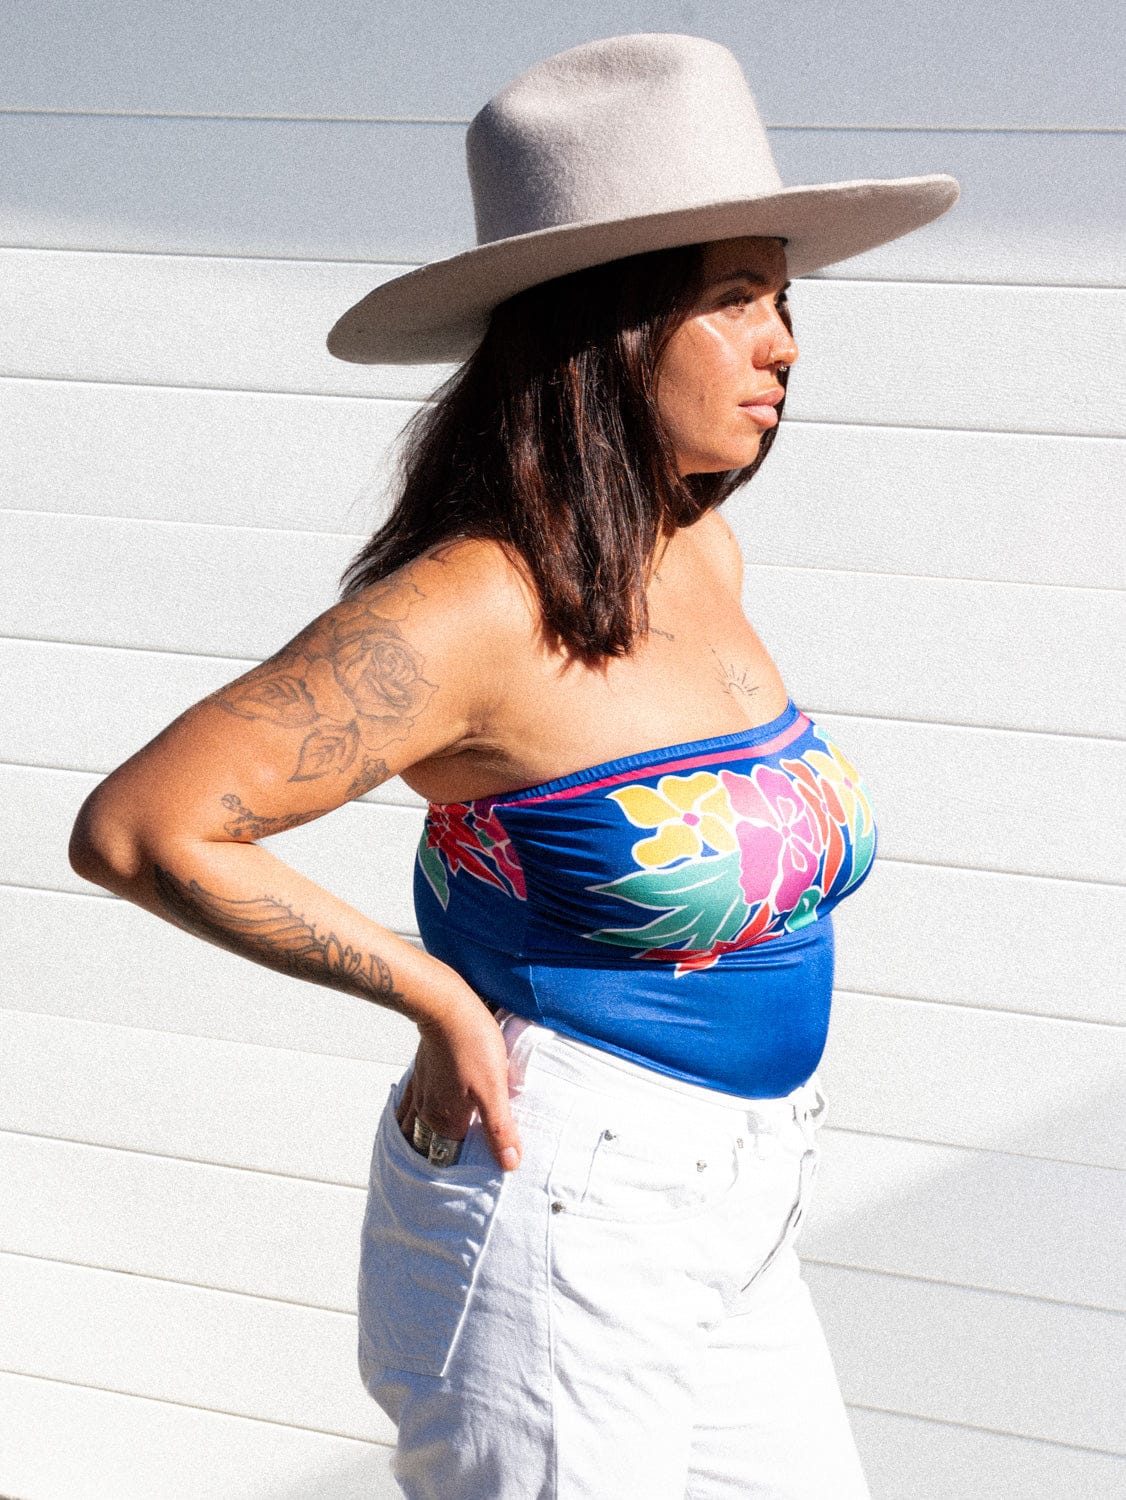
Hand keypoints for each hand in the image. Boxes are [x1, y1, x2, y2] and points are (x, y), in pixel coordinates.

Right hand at [395, 995, 521, 1171]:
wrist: (446, 1007)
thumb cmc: (473, 1045)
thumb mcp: (494, 1089)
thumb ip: (499, 1129)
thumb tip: (509, 1164)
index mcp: (446, 1120)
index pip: (452, 1157)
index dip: (466, 1164)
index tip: (479, 1167)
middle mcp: (428, 1112)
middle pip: (432, 1144)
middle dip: (441, 1155)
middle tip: (460, 1160)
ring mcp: (421, 1092)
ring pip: (416, 1127)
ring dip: (423, 1139)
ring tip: (434, 1148)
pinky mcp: (420, 1074)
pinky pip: (408, 1105)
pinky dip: (409, 1118)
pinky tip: (414, 1117)